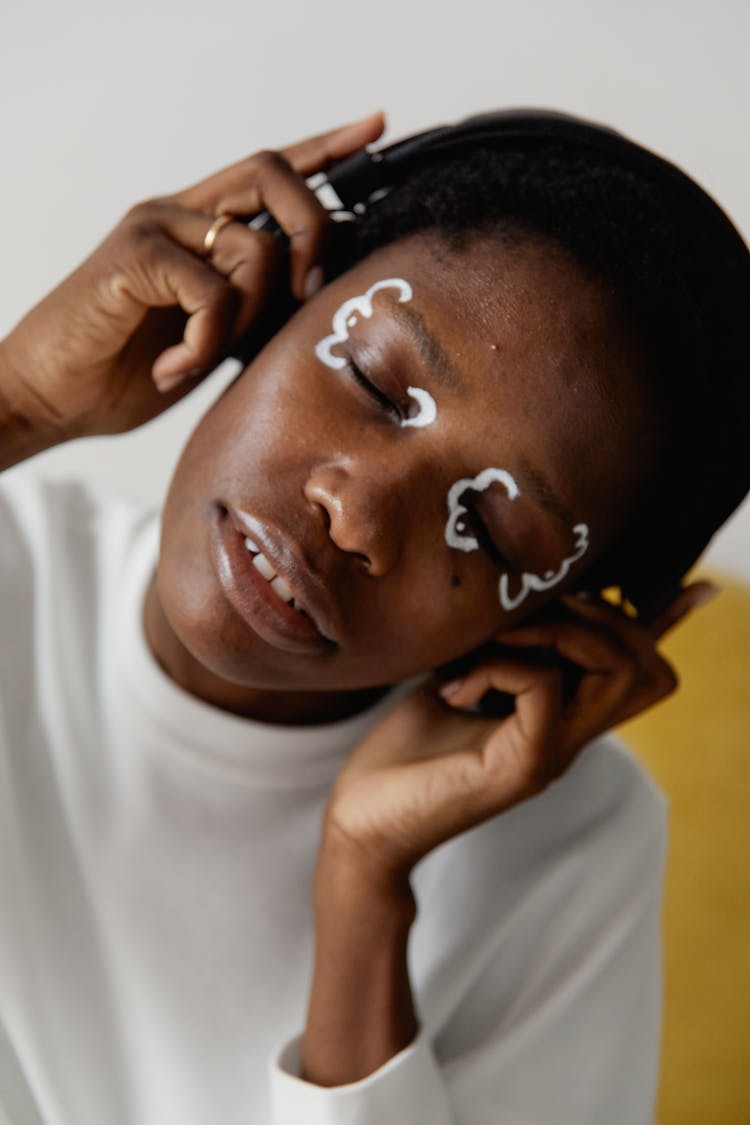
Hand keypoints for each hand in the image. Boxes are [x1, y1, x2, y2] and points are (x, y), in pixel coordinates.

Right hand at [0, 112, 383, 441]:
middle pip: (273, 174)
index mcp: (201, 227)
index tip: (373, 130)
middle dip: (314, 230)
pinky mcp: (134, 255)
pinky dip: (205, 342)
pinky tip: (172, 368)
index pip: (272, 172)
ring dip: (246, 318)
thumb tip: (313, 295)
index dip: (324, 150)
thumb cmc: (125, 369)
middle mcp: (180, 213)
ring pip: (254, 247)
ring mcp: (156, 228)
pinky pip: (211, 292)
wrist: (51, 396)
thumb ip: (253, 305)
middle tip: (309, 292)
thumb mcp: (211, 337)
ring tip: (199, 358)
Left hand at [321, 581, 716, 875]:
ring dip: (553, 630)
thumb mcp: (458, 675)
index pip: (641, 672)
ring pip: (612, 670)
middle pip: (645, 665)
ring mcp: (551, 755)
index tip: (691, 585)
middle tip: (524, 615)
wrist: (363, 819)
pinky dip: (502, 662)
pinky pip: (544, 686)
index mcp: (564, 715)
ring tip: (494, 641)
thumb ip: (499, 644)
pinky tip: (457, 685)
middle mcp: (570, 736)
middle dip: (597, 614)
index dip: (663, 622)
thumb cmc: (406, 749)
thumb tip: (514, 594)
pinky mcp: (521, 767)